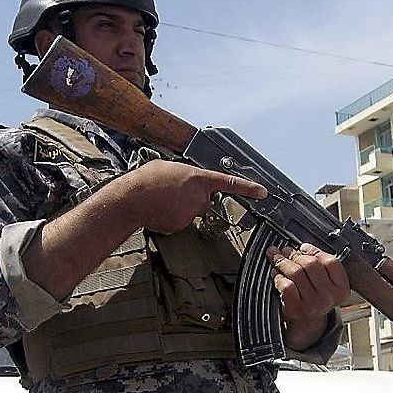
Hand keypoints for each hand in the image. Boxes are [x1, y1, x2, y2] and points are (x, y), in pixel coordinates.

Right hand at [125, 159, 265, 233]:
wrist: (130, 199)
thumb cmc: (146, 180)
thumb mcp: (169, 166)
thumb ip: (185, 173)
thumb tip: (185, 178)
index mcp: (198, 179)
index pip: (229, 183)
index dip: (248, 188)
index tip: (262, 193)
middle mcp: (199, 197)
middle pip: (204, 200)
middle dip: (191, 197)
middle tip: (171, 192)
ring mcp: (191, 213)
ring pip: (191, 211)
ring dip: (179, 207)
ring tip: (162, 200)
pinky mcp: (182, 226)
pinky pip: (181, 221)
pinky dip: (172, 217)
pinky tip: (160, 210)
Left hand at [266, 242, 349, 351]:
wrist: (307, 326)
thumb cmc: (315, 300)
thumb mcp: (326, 284)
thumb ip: (320, 266)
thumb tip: (301, 248)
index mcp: (341, 289)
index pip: (331, 262)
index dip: (315, 251)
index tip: (303, 247)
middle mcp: (329, 297)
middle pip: (311, 264)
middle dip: (295, 254)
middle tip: (286, 251)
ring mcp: (313, 304)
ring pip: (296, 272)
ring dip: (283, 262)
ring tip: (277, 258)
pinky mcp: (297, 309)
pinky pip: (286, 285)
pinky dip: (278, 277)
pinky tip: (276, 274)